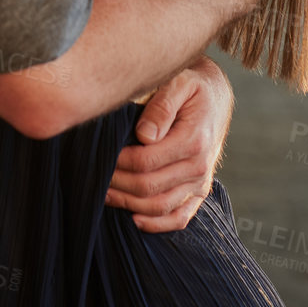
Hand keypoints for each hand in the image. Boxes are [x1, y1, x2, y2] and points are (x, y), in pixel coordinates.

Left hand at [104, 56, 231, 232]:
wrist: (215, 97)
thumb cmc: (191, 86)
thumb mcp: (179, 82)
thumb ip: (162, 106)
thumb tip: (144, 135)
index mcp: (193, 140)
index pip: (145, 161)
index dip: (117, 162)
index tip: (99, 155)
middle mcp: (199, 166)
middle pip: (149, 187)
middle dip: (117, 184)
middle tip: (92, 175)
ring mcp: (200, 182)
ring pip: (160, 206)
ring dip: (129, 204)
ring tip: (104, 194)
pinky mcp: (199, 191)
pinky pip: (180, 217)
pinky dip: (157, 224)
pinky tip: (134, 219)